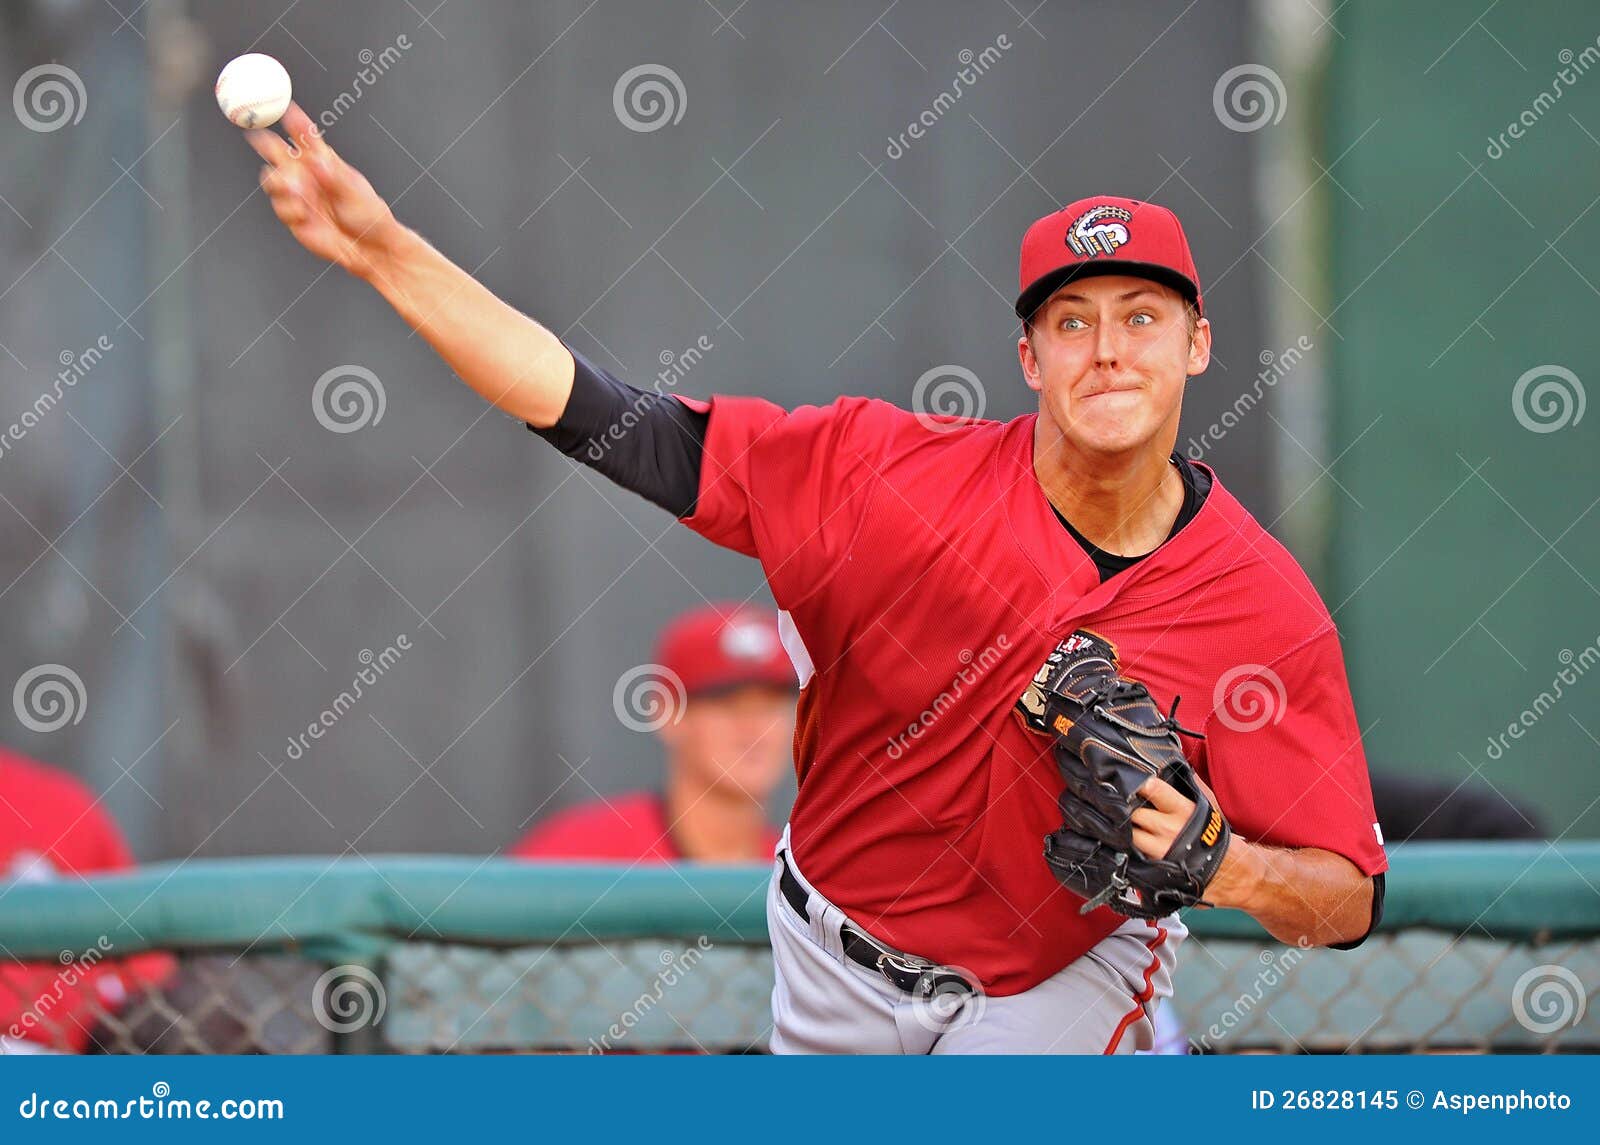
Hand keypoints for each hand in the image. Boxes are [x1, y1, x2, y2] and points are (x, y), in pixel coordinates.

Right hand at [246, 103, 400, 279]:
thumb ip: (332, 177)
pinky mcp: (293, 214)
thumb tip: (316, 162)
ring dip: (280, 182)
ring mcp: (297, 193)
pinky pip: (279, 205)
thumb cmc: (368, 214)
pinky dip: (289, 208)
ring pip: (271, 178)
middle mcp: (305, 173)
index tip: (285, 109)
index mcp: (323, 160)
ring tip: (298, 191)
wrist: (367, 247)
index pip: (304, 135)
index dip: (293, 121)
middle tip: (260, 140)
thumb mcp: (353, 191)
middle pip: (276, 151)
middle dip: (265, 143)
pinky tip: (304, 214)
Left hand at [1133, 774, 1259, 907]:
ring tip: (1125, 823)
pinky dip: (1128, 846)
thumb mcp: (1206, 806)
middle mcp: (1169, 829)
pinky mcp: (1153, 866)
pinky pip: (1133, 853)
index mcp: (1182, 810)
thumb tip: (1173, 765)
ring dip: (1125, 829)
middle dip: (1126, 808)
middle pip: (1134, 813)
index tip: (1129, 780)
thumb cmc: (1213, 834)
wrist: (1227, 869)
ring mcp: (1159, 850)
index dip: (1140, 785)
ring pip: (1130, 835)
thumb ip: (1188, 787)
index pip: (1154, 790)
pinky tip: (1129, 841)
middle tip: (1122, 804)